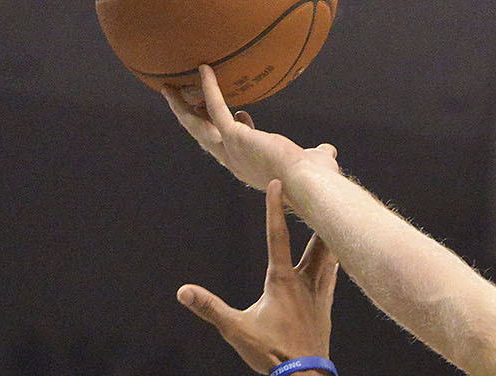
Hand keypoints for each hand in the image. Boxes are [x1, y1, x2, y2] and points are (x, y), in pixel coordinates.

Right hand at [166, 66, 338, 193]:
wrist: (311, 186)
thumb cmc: (316, 181)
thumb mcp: (314, 163)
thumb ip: (317, 156)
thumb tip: (327, 152)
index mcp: (251, 169)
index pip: (234, 148)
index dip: (235, 127)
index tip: (243, 113)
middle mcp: (236, 162)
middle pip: (204, 138)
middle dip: (190, 119)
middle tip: (177, 101)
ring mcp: (231, 151)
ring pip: (198, 125)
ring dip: (182, 106)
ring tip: (168, 87)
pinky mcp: (235, 137)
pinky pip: (216, 107)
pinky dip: (210, 87)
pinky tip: (205, 68)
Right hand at [179, 179, 337, 373]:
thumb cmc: (272, 353)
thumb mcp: (236, 330)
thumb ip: (210, 308)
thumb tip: (183, 292)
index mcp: (282, 281)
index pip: (277, 236)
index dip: (275, 208)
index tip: (278, 182)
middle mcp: (305, 282)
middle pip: (316, 240)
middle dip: (317, 214)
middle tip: (323, 190)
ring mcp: (319, 294)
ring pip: (329, 256)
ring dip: (331, 235)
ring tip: (336, 217)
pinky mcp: (325, 308)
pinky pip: (332, 276)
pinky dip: (334, 261)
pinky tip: (338, 259)